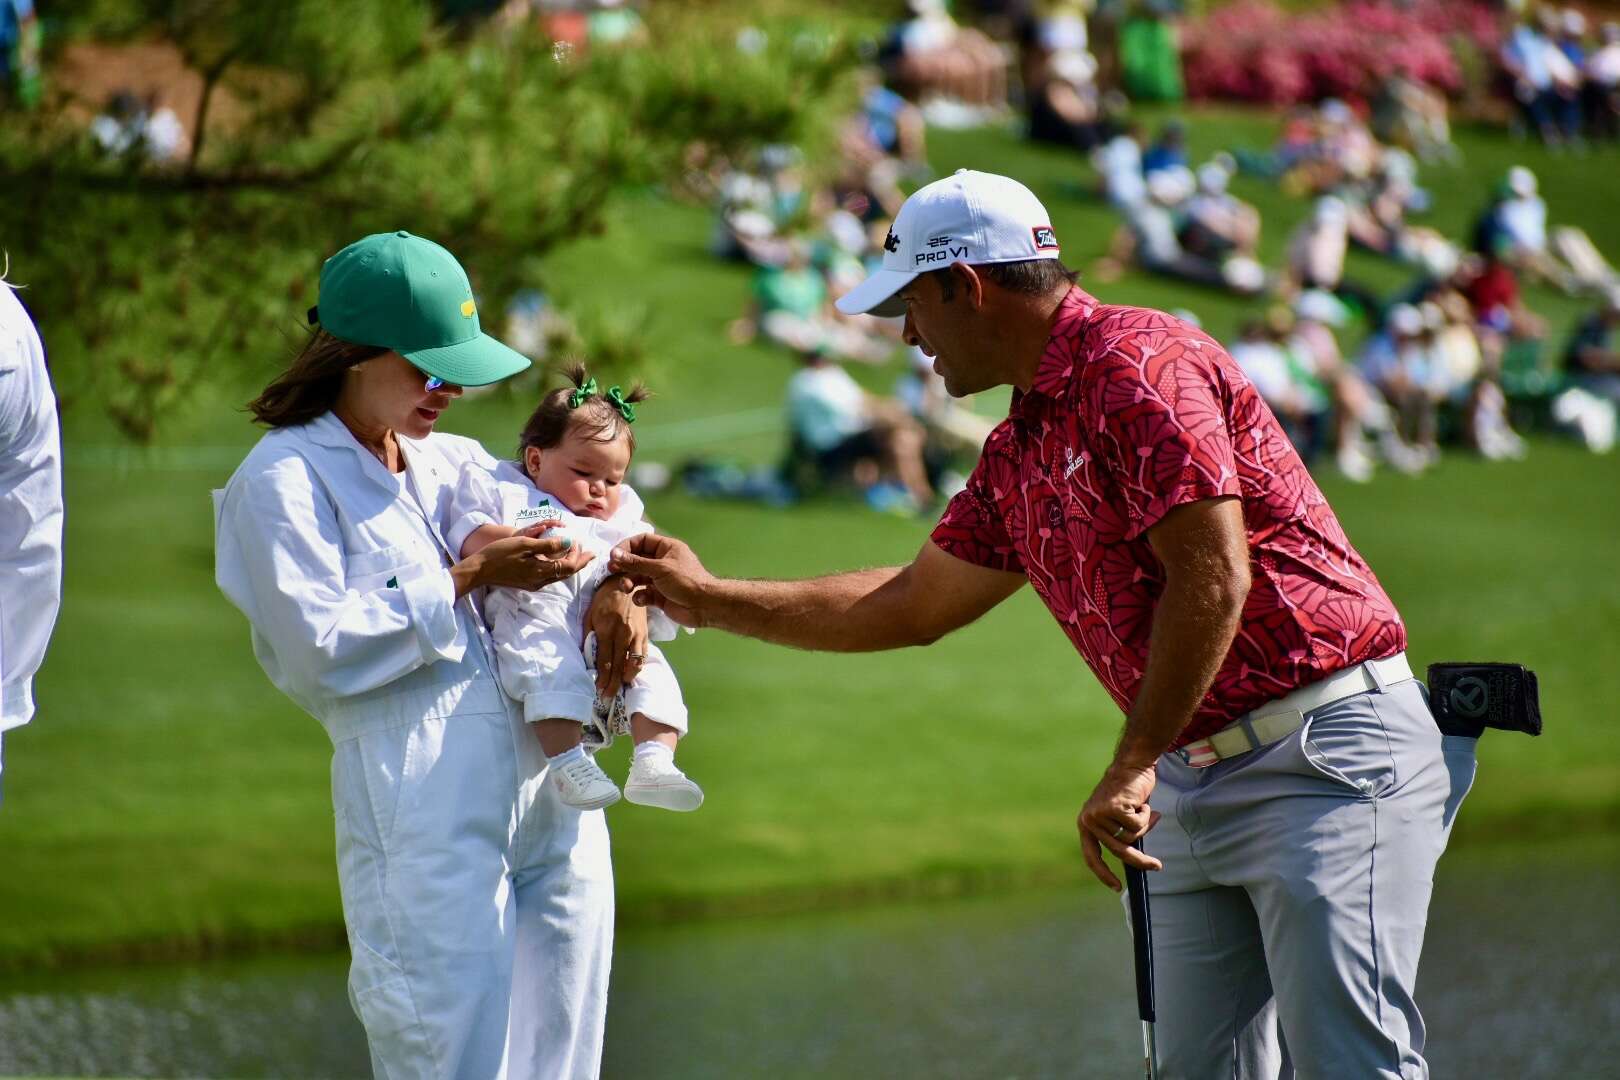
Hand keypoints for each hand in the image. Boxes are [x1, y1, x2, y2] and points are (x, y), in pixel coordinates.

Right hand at [459, 535, 593, 594]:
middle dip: (580, 562)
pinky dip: (558, 567)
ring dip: (570, 565)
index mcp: (541, 572)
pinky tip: (558, 561)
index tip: (578, 541)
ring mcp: (534, 584)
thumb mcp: (524, 544)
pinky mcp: (527, 583)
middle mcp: (540, 581)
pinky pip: (550, 576)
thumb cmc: (499, 554)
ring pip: (559, 576)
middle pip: (567, 573)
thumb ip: (547, 544)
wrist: (479, 570)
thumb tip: (568, 542)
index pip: (569, 566)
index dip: (578, 555)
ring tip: (578, 555)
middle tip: (589, 553)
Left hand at [585, 575, 648, 693]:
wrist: (626, 581)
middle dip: (614, 684)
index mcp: (607, 630)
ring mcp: (637, 634)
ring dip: (628, 678)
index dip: (602, 677)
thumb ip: (588, 635)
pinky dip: (638, 666)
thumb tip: (587, 655)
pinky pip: (643, 655)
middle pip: (619, 665)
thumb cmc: (604, 598)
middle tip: (608, 697)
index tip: (599, 690)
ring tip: (621, 687)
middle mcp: (624, 634)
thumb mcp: (590, 615)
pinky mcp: (645, 633)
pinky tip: (632, 674)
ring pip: (635, 662)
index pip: (605, 660)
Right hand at [607, 533, 713, 627]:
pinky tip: (641, 599)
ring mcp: (661, 580)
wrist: (705, 606)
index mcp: (666, 548)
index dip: (627, 546)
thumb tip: (614, 553)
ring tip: (626, 588)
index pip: (642, 541)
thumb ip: (635, 562)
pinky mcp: (660, 596)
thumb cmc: (686, 581)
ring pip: (638, 577)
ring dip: (629, 582)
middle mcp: (663, 562)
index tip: (614, 555)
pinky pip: (644, 593)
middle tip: (612, 571)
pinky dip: (639, 596)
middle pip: (637, 560)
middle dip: (625, 566)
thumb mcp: (659, 569)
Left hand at [1077, 760, 1162, 891]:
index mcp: (1086, 824)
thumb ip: (1118, 834)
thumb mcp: (1117, 816)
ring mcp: (1100, 814)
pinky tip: (1142, 802)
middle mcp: (1089, 820)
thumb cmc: (1127, 791)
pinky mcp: (1114, 808)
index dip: (1103, 874)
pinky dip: (1146, 815)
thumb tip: (1133, 861)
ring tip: (1143, 808)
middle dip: (1140, 860)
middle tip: (1157, 866)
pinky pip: (1138, 825)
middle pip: (1118, 850)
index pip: (1091, 856)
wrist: (1131, 764)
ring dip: (1144, 825)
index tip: (1115, 887)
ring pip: (1131, 836)